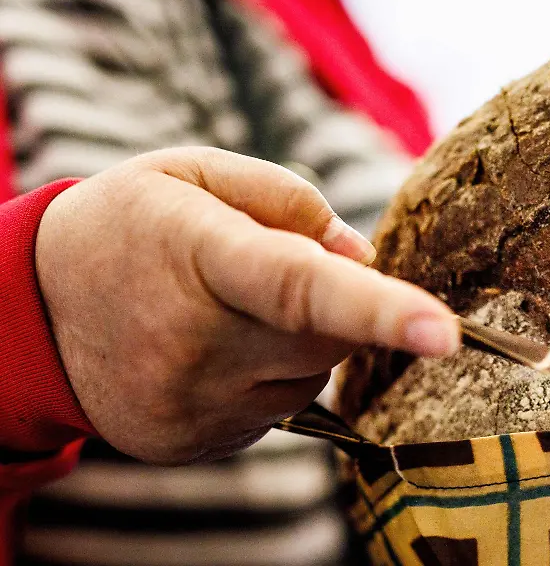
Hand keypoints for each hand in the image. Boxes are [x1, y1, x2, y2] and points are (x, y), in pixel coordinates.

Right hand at [36, 147, 458, 463]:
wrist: (36, 306)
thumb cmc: (134, 224)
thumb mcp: (199, 172)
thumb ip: (291, 200)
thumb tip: (364, 259)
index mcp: (201, 256)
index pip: (301, 287)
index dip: (380, 310)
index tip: (443, 333)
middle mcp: (194, 343)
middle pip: (330, 336)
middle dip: (333, 303)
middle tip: (269, 268)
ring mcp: (192, 404)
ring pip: (311, 377)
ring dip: (300, 341)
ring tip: (229, 309)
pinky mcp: (194, 442)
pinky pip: (280, 410)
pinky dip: (271, 377)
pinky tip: (216, 349)